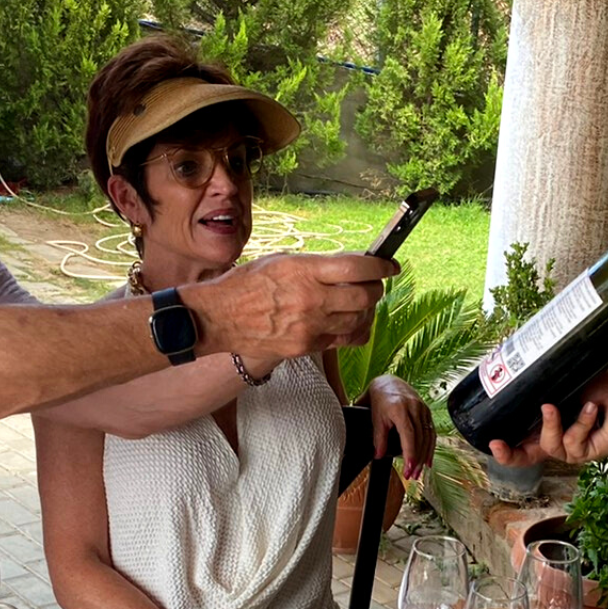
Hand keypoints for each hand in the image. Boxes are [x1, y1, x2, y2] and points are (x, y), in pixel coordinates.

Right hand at [187, 252, 393, 359]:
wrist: (218, 318)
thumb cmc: (246, 285)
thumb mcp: (281, 261)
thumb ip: (316, 265)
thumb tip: (348, 267)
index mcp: (305, 271)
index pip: (358, 266)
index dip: (381, 266)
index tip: (389, 265)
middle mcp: (311, 299)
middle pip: (365, 295)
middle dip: (377, 288)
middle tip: (375, 284)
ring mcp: (310, 326)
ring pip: (358, 320)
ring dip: (366, 311)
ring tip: (360, 303)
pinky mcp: (306, 347)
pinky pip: (342, 340)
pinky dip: (352, 331)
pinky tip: (350, 324)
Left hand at [364, 375, 435, 479]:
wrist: (388, 383)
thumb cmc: (380, 400)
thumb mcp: (375, 419)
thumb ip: (378, 438)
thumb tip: (379, 456)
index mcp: (400, 409)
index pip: (408, 435)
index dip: (410, 453)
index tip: (408, 468)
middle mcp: (414, 408)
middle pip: (420, 439)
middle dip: (417, 460)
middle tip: (412, 476)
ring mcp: (423, 409)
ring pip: (428, 437)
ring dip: (424, 457)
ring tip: (418, 472)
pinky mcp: (427, 411)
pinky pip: (431, 432)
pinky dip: (430, 447)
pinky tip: (427, 460)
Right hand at [488, 372, 607, 466]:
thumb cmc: (600, 387)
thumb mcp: (564, 384)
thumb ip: (543, 384)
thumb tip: (515, 367)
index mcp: (547, 427)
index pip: (520, 443)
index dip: (504, 449)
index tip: (490, 442)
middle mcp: (557, 441)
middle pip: (526, 458)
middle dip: (509, 454)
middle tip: (498, 444)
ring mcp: (573, 449)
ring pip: (550, 446)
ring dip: (552, 425)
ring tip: (556, 405)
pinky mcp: (589, 452)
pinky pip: (574, 442)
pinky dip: (581, 422)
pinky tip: (591, 408)